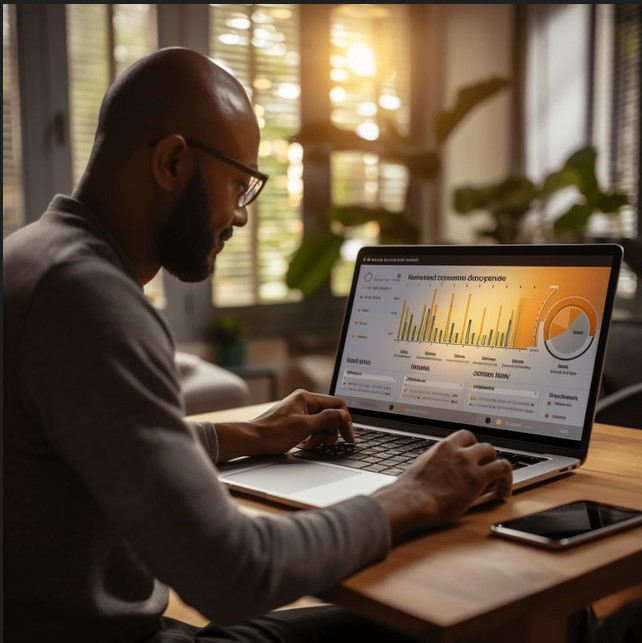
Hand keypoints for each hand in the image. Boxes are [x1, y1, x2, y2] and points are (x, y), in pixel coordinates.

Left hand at [214, 389, 353, 461]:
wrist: (251, 441)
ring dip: (320, 436)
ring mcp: (299, 412)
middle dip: (330, 431)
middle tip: (327, 443)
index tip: (348, 437)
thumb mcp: (304, 427)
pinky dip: (311, 438)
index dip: (345, 421)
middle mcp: (303, 402)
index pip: (336, 404)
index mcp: (306, 398)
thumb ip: (326, 419)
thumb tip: (342, 414)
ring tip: (310, 444)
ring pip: (321, 424)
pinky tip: (304, 444)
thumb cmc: (273, 433)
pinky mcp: (295, 423)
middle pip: (330, 415)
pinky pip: (311, 429)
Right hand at [372, 429, 512, 542]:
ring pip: (494, 454)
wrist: (411, 500)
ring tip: (496, 483)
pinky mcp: (477, 478)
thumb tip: (439, 472)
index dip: (473, 447)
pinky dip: (507, 480)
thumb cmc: (410, 491)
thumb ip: (436, 464)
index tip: (474, 458)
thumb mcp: (423, 468)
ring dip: (496, 467)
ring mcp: (467, 462)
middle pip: (481, 445)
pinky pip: (503, 470)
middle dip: (486, 459)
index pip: (465, 436)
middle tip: (485, 474)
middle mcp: (456, 450)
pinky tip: (503, 492)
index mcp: (442, 447)